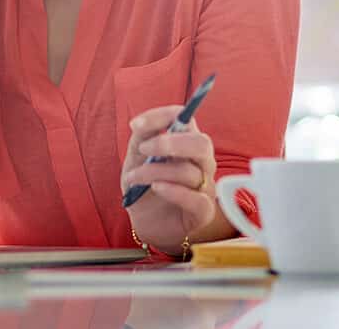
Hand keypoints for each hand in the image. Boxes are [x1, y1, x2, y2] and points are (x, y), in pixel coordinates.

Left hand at [122, 105, 217, 252]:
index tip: (136, 125)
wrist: (147, 222)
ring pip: (190, 172)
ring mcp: (205, 186)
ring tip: (133, 178)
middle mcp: (201, 162)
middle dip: (170, 143)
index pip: (185, 119)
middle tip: (143, 149)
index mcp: (186, 144)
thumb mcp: (136, 160)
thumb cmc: (144, 186)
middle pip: (201, 143)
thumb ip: (140, 140)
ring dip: (154, 172)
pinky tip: (157, 188)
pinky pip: (197, 199)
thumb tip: (139, 124)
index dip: (162, 116)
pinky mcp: (203, 211)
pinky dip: (175, 192)